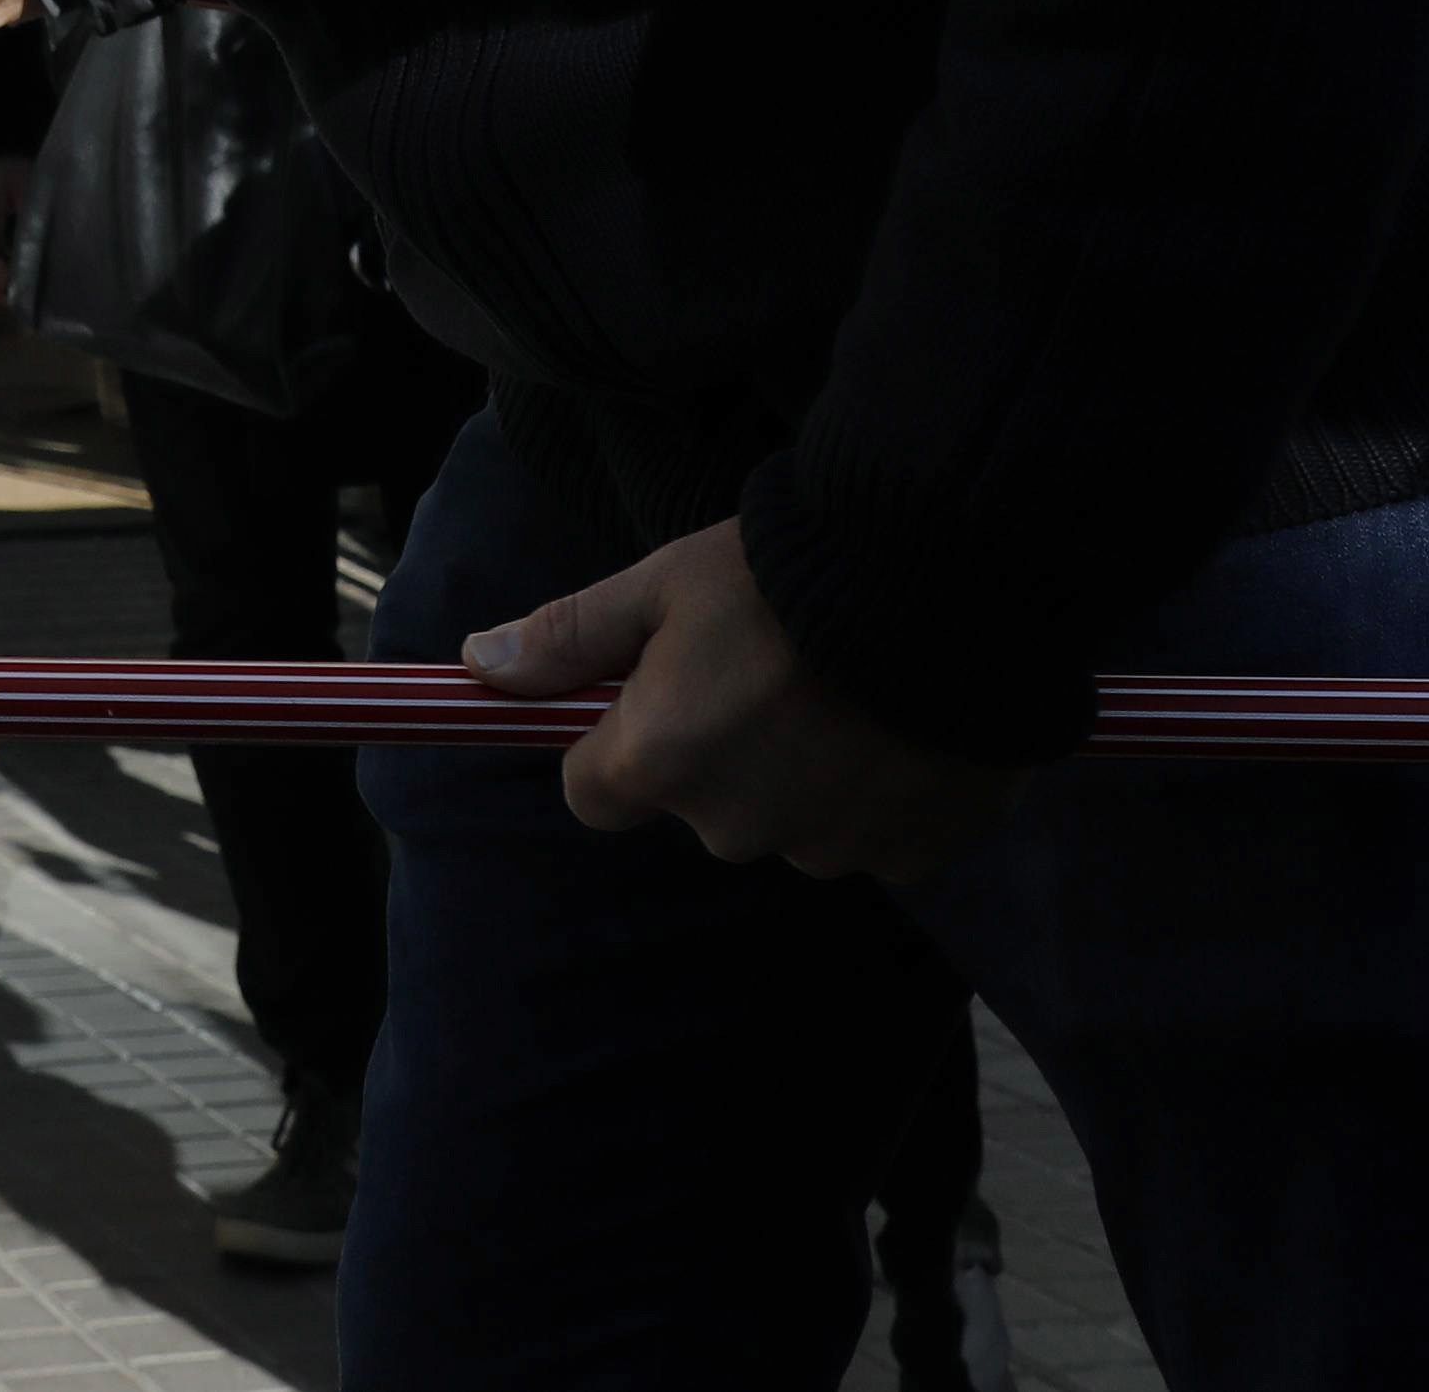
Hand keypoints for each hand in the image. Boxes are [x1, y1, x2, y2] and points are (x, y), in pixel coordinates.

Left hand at [458, 517, 1022, 882]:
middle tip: (770, 667)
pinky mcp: (911, 854)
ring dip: (803, 772)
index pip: (592, 794)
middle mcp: (733, 827)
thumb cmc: (785, 575)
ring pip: (788, 821)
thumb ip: (569, 637)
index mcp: (658, 763)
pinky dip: (877, 791)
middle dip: (718, 751)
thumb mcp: (660, 584)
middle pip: (698, 806)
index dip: (616, 743)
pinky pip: (871, 834)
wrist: (948, 585)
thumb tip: (480, 665)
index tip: (656, 691)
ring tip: (847, 687)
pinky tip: (902, 723)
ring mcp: (826, 848)